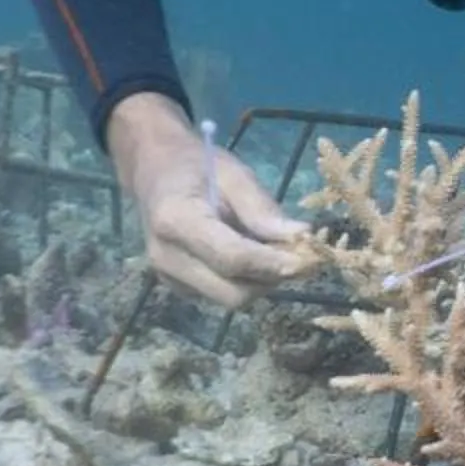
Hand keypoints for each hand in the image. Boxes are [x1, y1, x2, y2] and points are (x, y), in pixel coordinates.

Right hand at [106, 92, 316, 309]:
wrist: (154, 172)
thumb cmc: (198, 166)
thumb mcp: (235, 175)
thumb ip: (264, 210)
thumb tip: (303, 237)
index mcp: (175, 221)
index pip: (232, 258)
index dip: (274, 264)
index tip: (309, 259)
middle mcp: (166, 257)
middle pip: (233, 293)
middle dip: (271, 278)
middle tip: (300, 256)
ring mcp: (168, 277)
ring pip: (230, 299)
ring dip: (262, 282)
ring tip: (277, 251)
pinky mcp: (177, 287)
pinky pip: (221, 295)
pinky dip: (246, 281)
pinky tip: (253, 255)